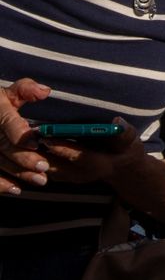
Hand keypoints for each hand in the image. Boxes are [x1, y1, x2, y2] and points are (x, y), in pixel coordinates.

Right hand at [0, 78, 51, 193]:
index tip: (35, 142)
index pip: (7, 122)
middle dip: (24, 158)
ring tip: (40, 180)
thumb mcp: (8, 92)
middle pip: (4, 147)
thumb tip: (45, 91)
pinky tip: (15, 190)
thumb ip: (25, 89)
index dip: (19, 133)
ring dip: (18, 173)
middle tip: (44, 167)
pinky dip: (0, 184)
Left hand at [35, 117, 143, 186]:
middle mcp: (83, 174)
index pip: (79, 157)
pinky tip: (31, 146)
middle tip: (30, 137)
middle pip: (57, 166)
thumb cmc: (126, 150)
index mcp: (100, 164)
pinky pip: (46, 169)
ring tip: (27, 140)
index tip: (49, 137)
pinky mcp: (63, 177)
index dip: (63, 148)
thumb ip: (124, 132)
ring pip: (48, 169)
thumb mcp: (130, 141)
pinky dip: (37, 159)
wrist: (122, 168)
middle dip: (42, 153)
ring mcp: (71, 178)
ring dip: (37, 156)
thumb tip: (116, 121)